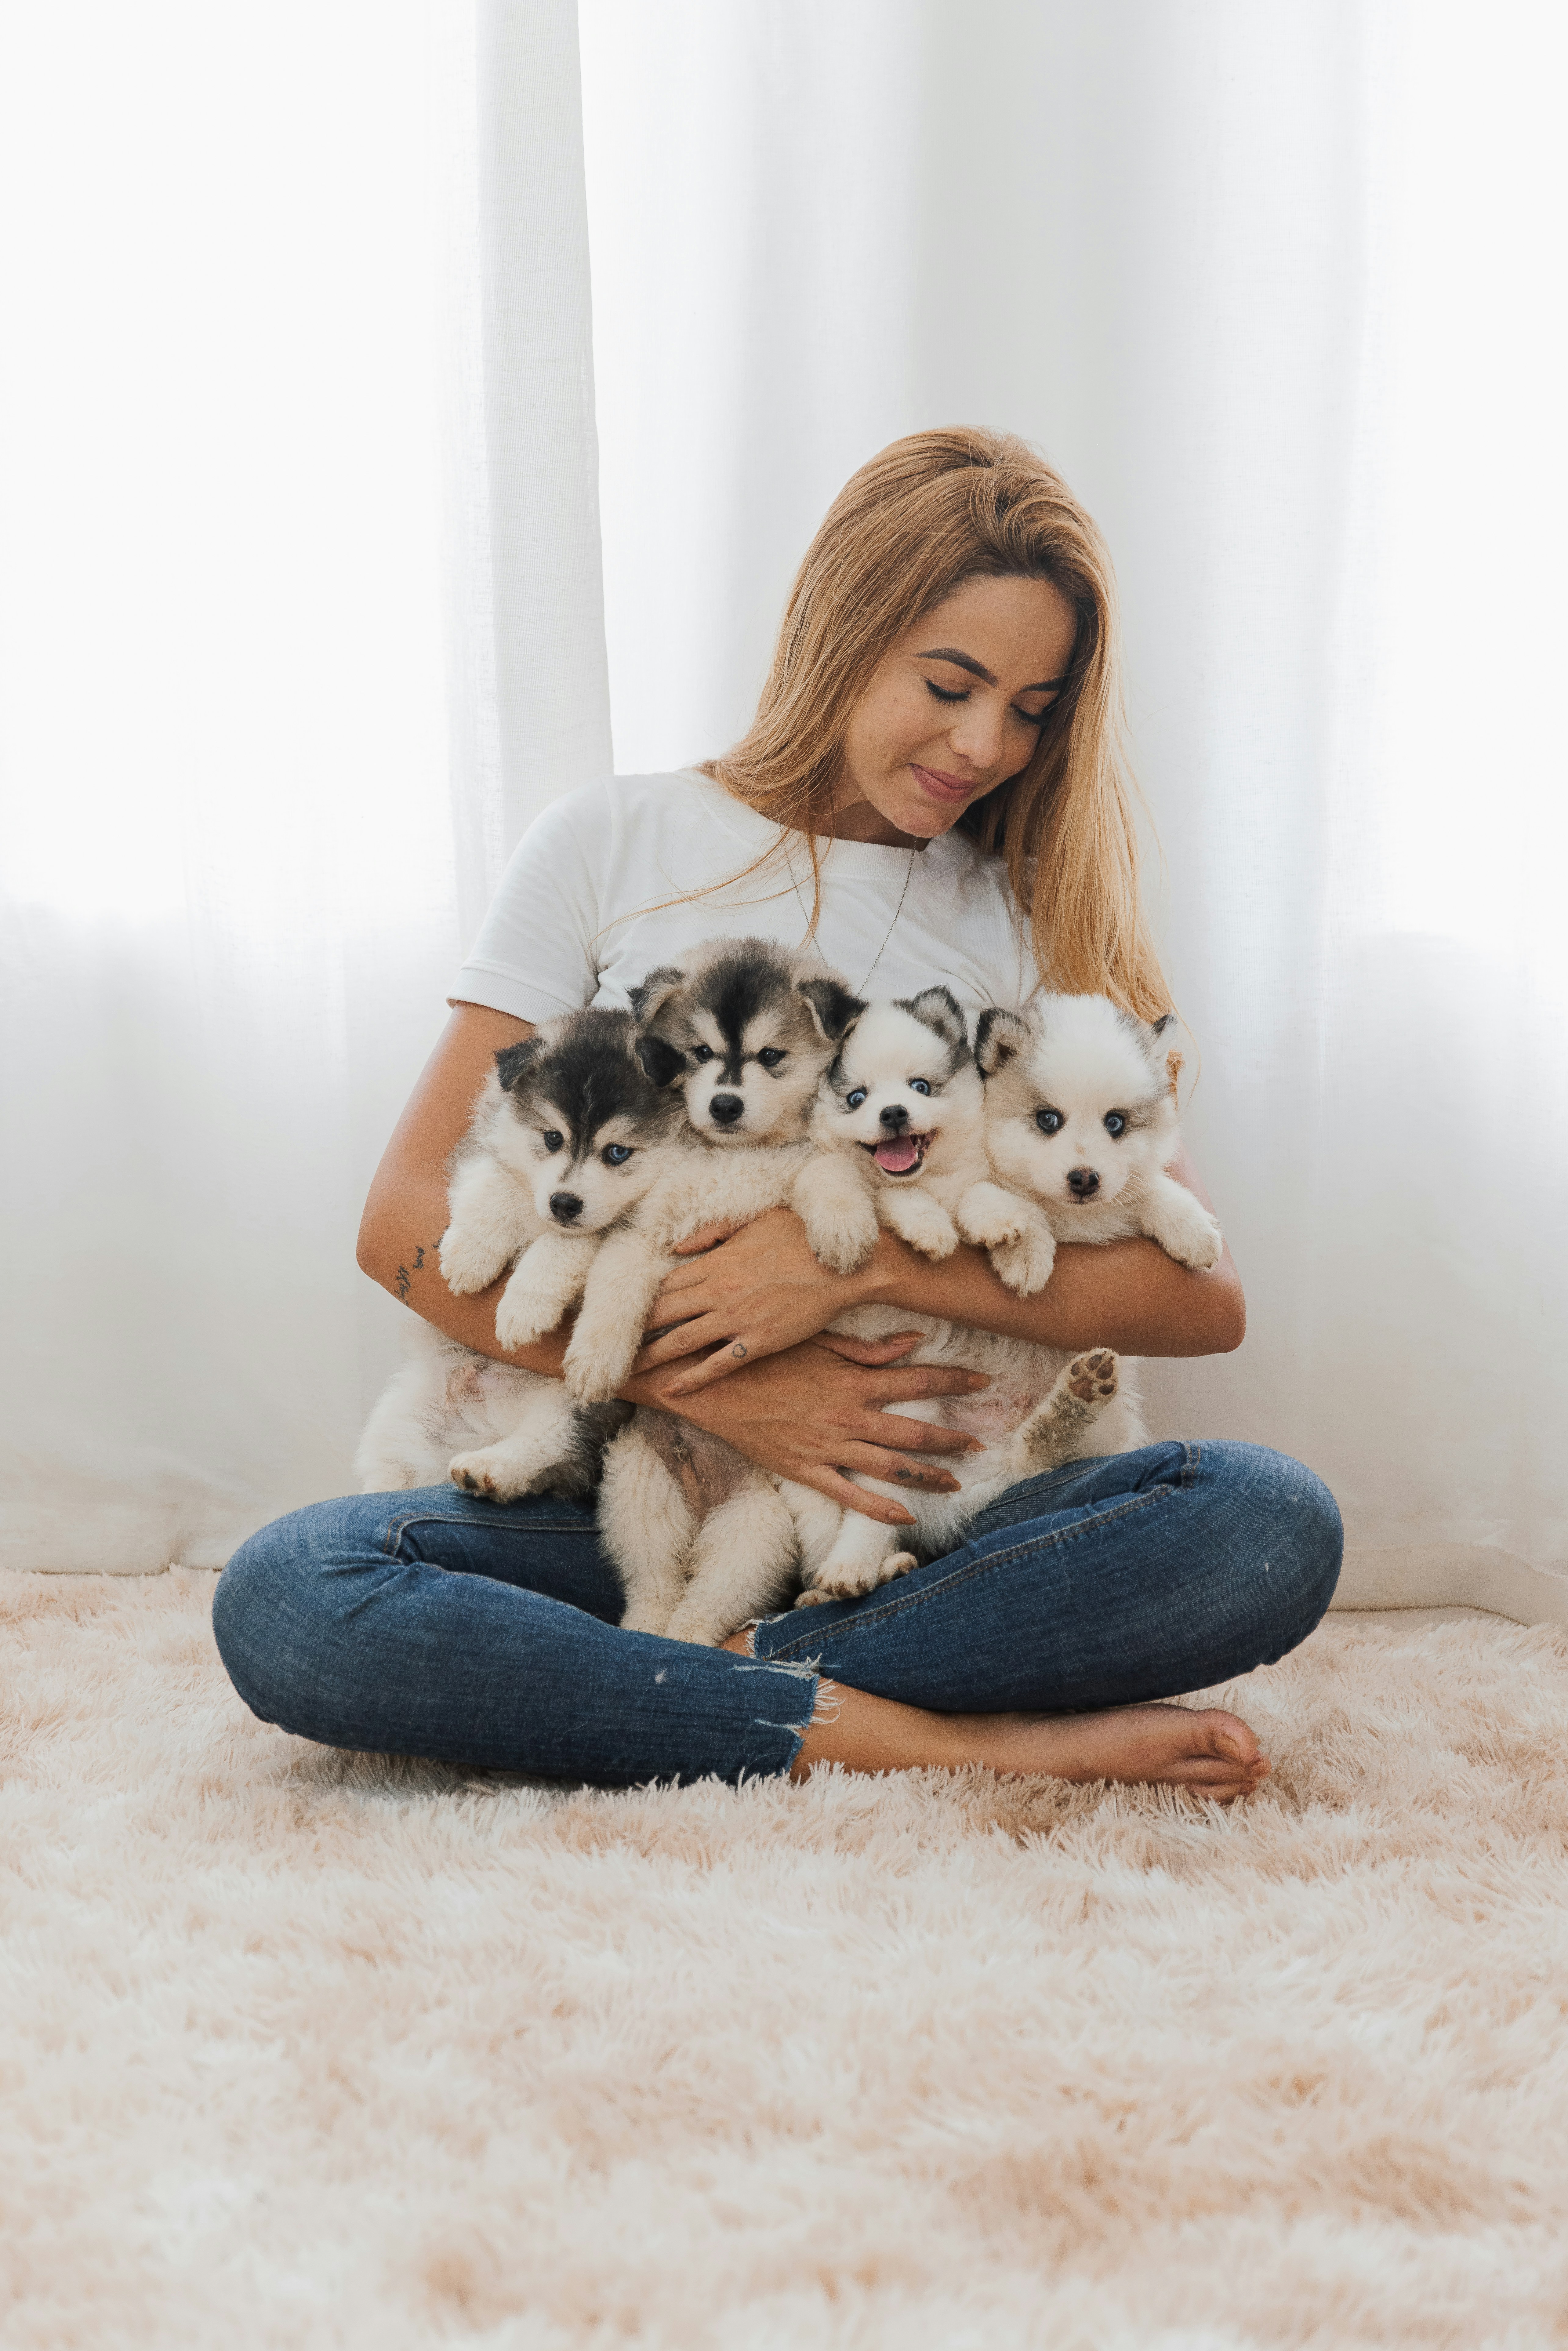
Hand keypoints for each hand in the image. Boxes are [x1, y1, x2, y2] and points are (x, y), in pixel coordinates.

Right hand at [626, 1334, 988, 1525]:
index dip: (955, 1382)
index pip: (918, 1382)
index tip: (983, 1381)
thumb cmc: (765, 1355)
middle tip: (979, 1443)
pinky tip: (905, 1515)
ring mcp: (827, 1446)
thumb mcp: (818, 1341)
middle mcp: (847, 1416)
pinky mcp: (804, 1469)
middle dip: (951, 1440)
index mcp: (853, 1380)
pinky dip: (880, 1509)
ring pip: (890, 1468)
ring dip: (928, 1476)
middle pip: (913, 1433)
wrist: (709, 1383)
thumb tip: (914, 1342)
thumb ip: (868, 1348)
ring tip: (955, 1482)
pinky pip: (849, 1495)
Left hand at [635, 1207, 874, 1394]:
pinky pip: (718, 1365)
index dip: (640, 1300)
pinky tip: (673, 1389)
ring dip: (651, 1358)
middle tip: (610, 1348)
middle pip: (663, 1314)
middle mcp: (718, 1291)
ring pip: (680, 1341)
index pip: (665, 1284)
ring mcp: (736, 1319)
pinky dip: (692, 1378)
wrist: (844, 1266)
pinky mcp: (758, 1342)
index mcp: (715, 1262)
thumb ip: (712, 1232)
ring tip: (628, 1372)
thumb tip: (677, 1246)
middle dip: (633, 1332)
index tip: (621, 1312)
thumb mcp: (754, 1221)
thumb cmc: (802, 1237)